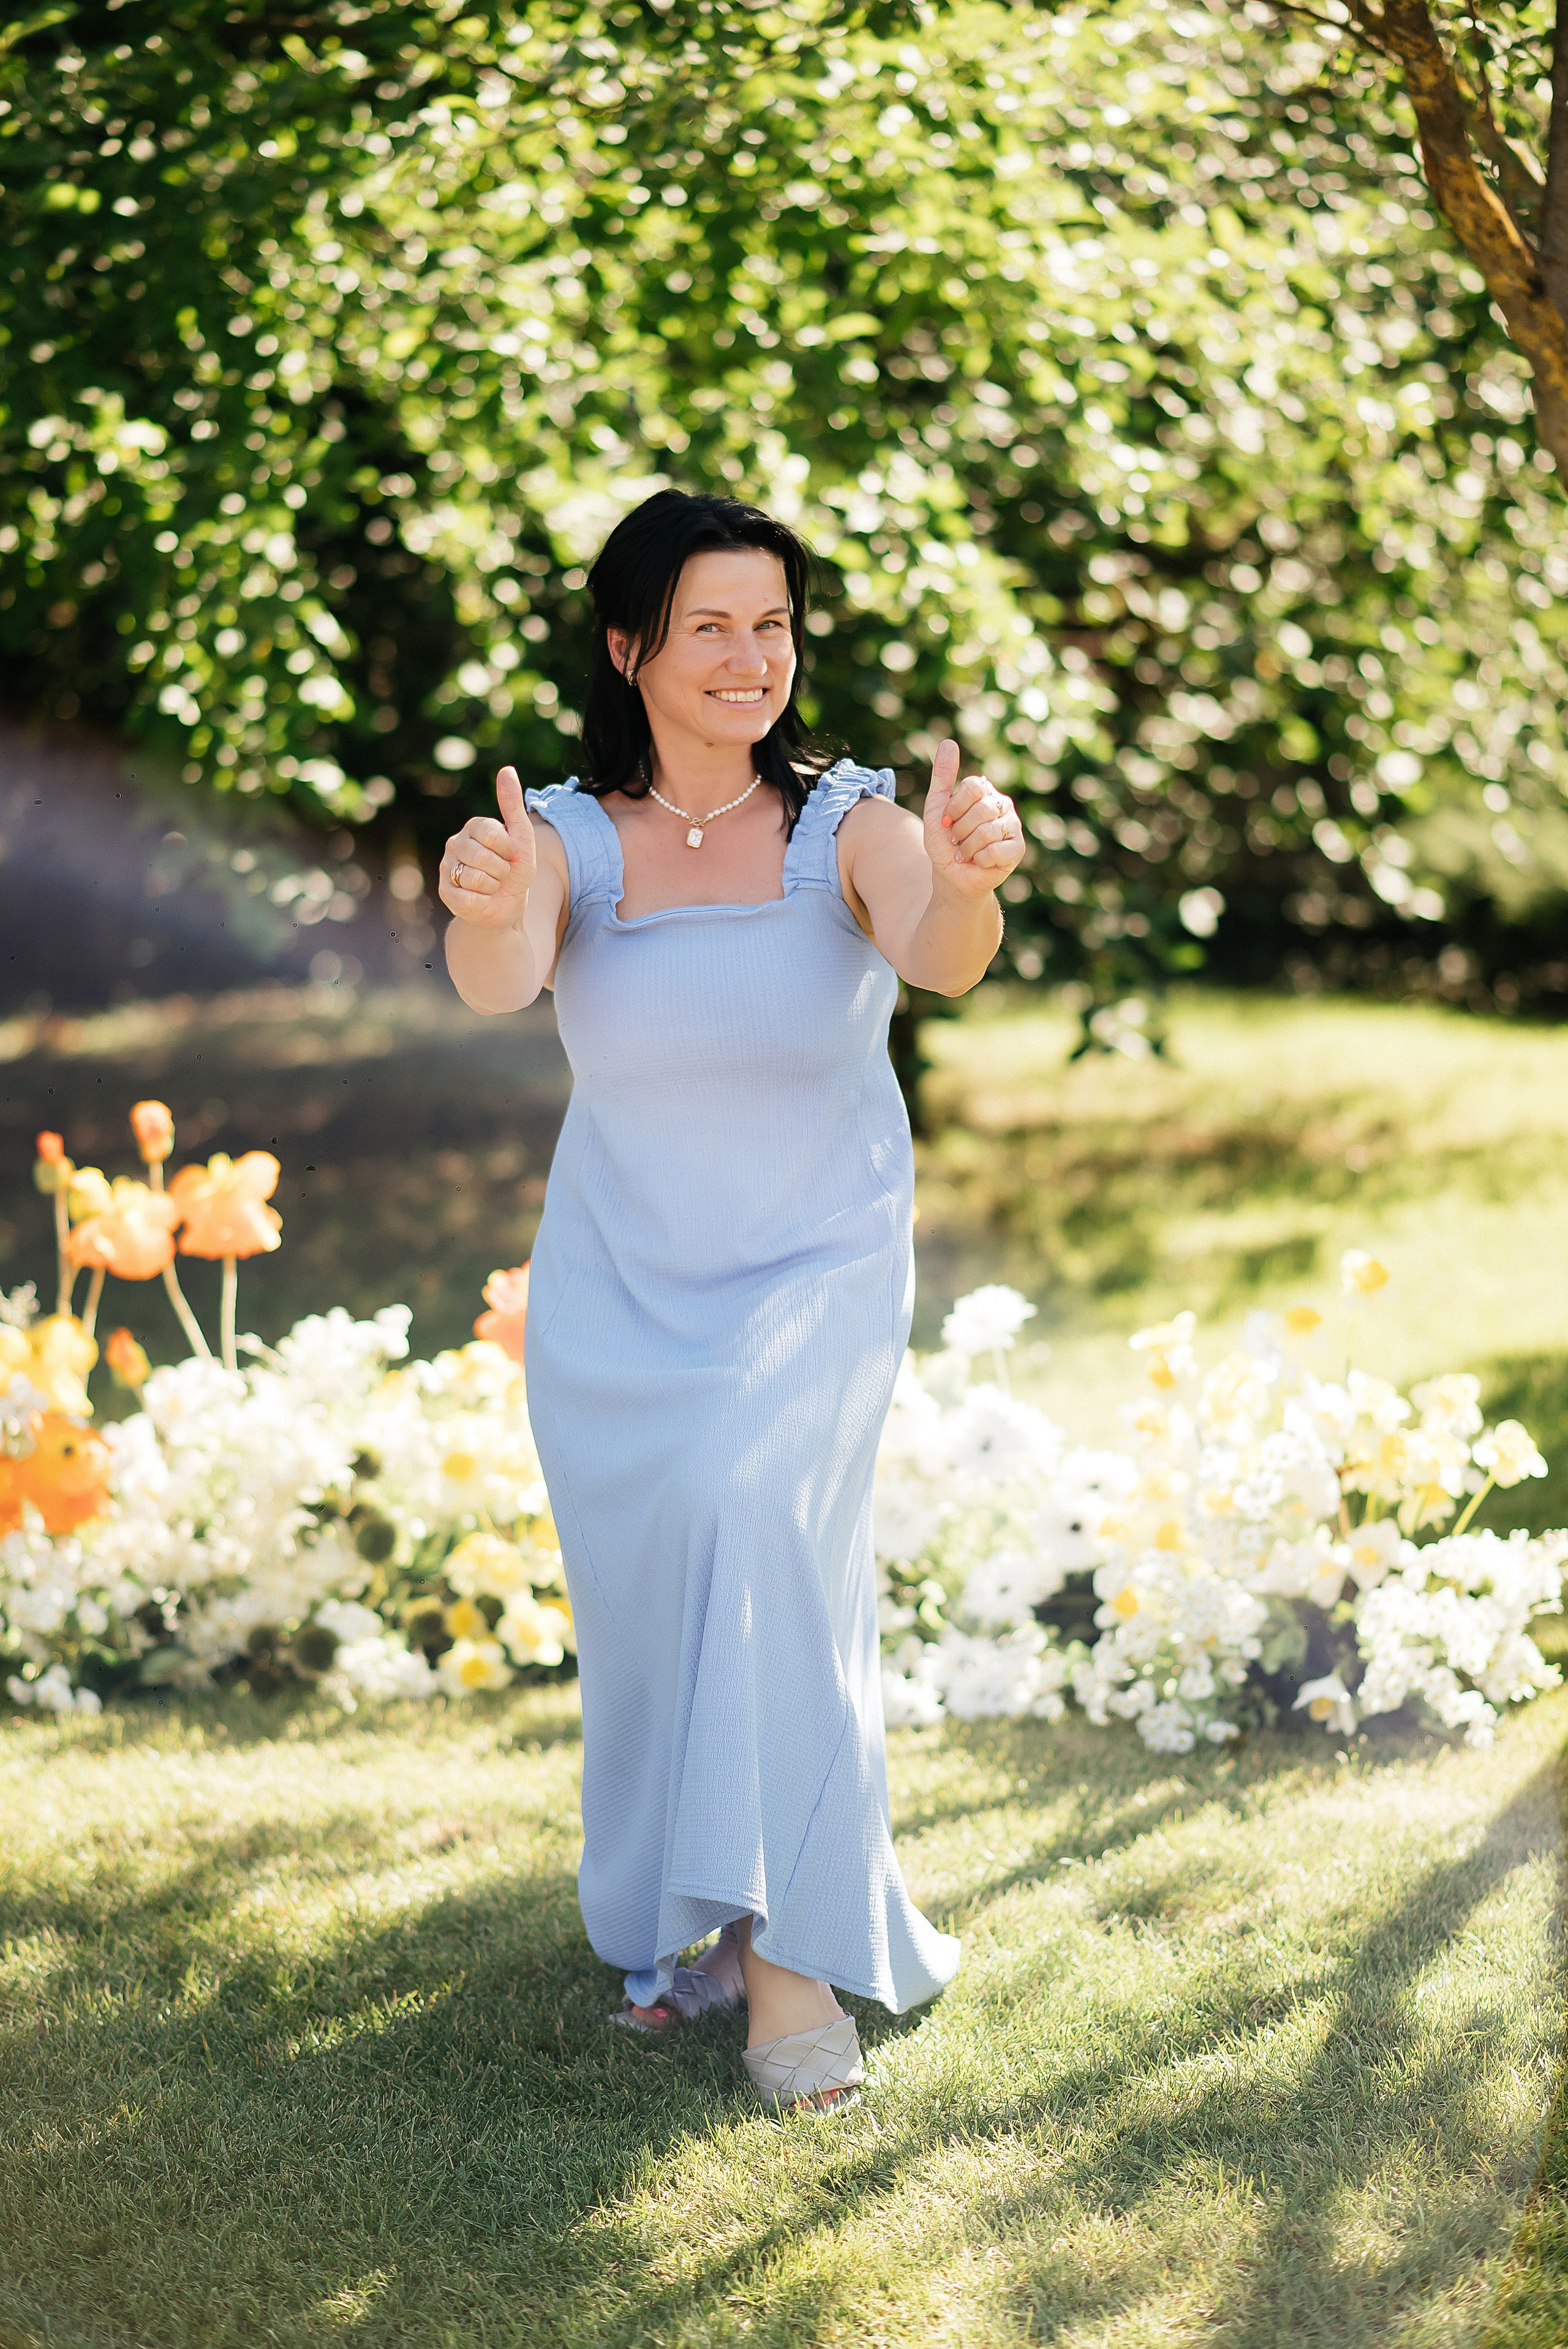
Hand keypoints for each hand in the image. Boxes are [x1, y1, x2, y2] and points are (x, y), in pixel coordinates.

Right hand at [438, 765, 535, 927]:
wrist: (507, 906)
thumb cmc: (515, 870)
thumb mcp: (521, 836)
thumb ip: (512, 804)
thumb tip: (506, 769)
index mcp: (474, 827)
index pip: (492, 833)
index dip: (508, 849)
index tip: (511, 855)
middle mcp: (455, 843)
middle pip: (483, 857)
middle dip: (501, 870)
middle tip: (501, 873)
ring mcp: (447, 867)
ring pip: (475, 877)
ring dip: (493, 886)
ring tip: (491, 885)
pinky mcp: (445, 891)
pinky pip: (468, 897)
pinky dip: (483, 901)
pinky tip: (481, 898)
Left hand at [922, 737, 1024, 898]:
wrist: (951, 876)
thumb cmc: (944, 842)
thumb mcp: (936, 807)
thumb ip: (942, 776)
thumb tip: (949, 742)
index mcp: (984, 792)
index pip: (973, 786)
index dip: (954, 807)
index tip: (946, 821)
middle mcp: (1002, 805)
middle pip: (981, 809)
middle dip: (960, 830)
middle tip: (956, 840)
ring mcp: (1012, 827)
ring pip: (987, 831)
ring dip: (967, 847)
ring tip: (965, 852)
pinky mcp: (1017, 849)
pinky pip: (997, 850)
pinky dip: (980, 859)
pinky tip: (979, 862)